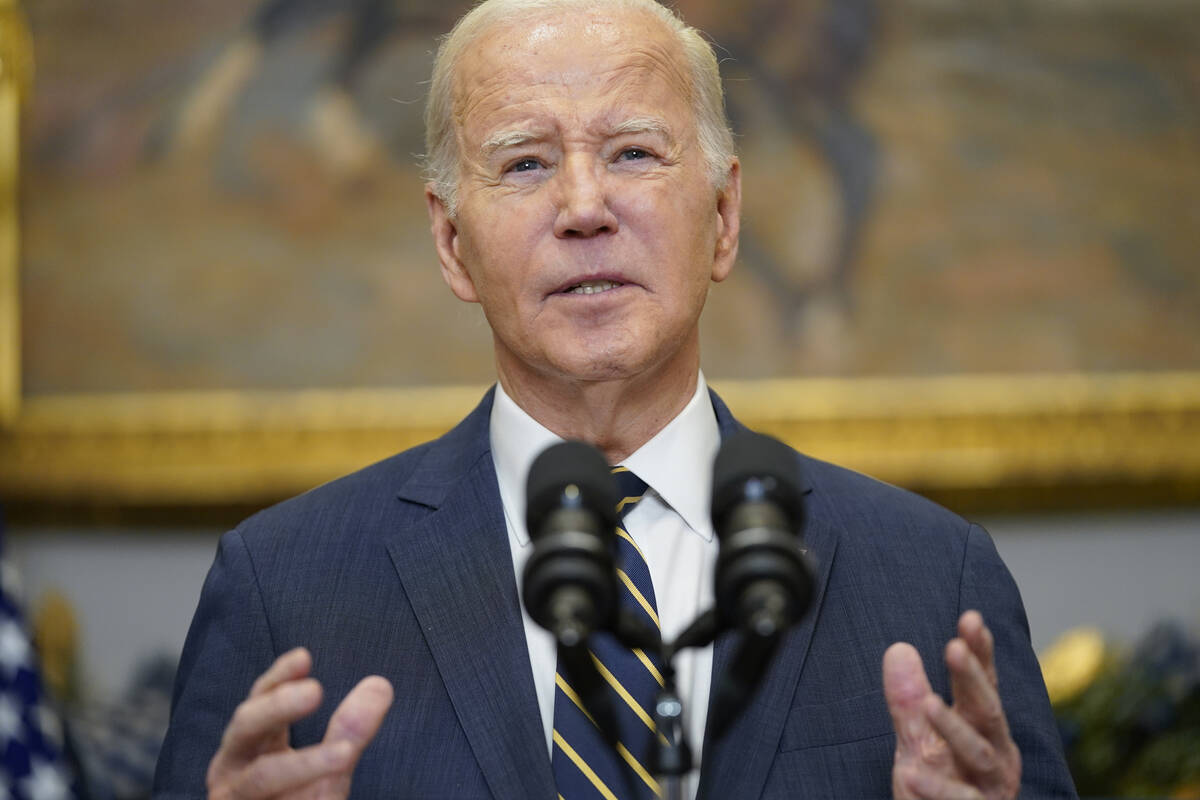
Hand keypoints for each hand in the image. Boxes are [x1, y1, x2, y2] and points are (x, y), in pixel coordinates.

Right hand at [207, 647, 394, 799]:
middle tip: (315, 690)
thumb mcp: (328, 764)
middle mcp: (233, 767)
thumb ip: (350, 729)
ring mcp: (232, 797)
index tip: (304, 657)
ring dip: (302, 765)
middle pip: (245, 728)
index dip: (279, 678)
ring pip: (260, 778)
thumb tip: (380, 686)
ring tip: (344, 753)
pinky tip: (326, 797)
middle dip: (277, 706)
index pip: (259, 700)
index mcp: (251, 745)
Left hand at [882, 611, 1020, 799]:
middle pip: (988, 711)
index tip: (971, 618)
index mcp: (985, 730)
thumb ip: (909, 700)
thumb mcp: (918, 740)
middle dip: (972, 679)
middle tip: (954, 647)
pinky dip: (936, 787)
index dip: (980, 653)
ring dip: (954, 727)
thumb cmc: (937, 787)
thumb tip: (899, 649)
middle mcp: (996, 754)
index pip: (984, 685)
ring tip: (928, 704)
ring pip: (979, 753)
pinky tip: (909, 773)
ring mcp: (991, 786)